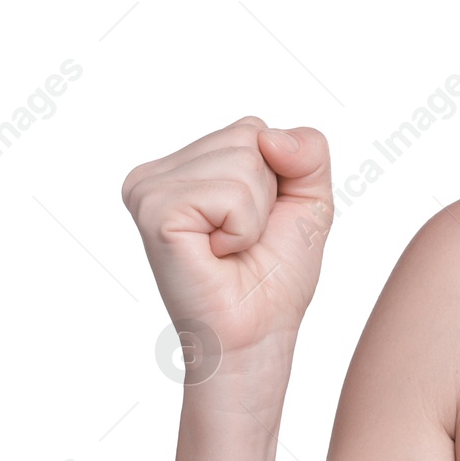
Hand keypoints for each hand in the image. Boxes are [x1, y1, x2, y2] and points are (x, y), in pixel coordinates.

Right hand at [121, 115, 332, 395]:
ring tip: (229, 248)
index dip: (278, 178)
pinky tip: (217, 254)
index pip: (254, 129)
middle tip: (244, 239)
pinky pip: (231, 194)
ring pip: (244, 160)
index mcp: (185, 164)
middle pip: (250, 137)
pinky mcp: (155, 212)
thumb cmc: (276, 272)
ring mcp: (149, 189)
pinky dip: (243, 228)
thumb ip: (308, 150)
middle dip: (268, 194)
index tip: (257, 221)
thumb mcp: (310, 198)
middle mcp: (157, 172)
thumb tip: (269, 137)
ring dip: (256, 213)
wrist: (258, 331)